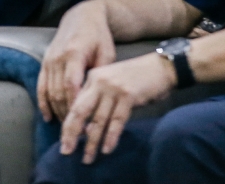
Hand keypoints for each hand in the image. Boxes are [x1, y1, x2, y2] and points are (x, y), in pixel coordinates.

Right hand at [37, 0, 115, 121]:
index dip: (75, 106)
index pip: (71, 86)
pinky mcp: (44, 62)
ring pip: (49, 92)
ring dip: (57, 111)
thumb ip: (100, 75)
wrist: (82, 17)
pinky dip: (43, 103)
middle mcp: (58, 57)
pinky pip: (41, 86)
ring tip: (67, 126)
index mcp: (74, 53)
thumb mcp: (107, 52)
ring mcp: (49, 60)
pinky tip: (48, 117)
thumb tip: (95, 99)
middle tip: (77, 131)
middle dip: (66, 113)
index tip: (84, 123)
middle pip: (58, 92)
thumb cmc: (99, 36)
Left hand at [60, 54, 176, 163]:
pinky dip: (111, 136)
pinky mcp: (128, 95)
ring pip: (98, 119)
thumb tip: (87, 128)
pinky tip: (106, 149)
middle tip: (66, 150)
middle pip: (80, 111)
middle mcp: (99, 81)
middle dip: (71, 133)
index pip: (75, 103)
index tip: (65, 140)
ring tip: (88, 157)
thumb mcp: (111, 83)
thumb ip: (98, 99)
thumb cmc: (135, 78)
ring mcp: (114, 88)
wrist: (159, 67)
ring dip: (92, 141)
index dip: (68, 123)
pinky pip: (117, 121)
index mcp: (92, 77)